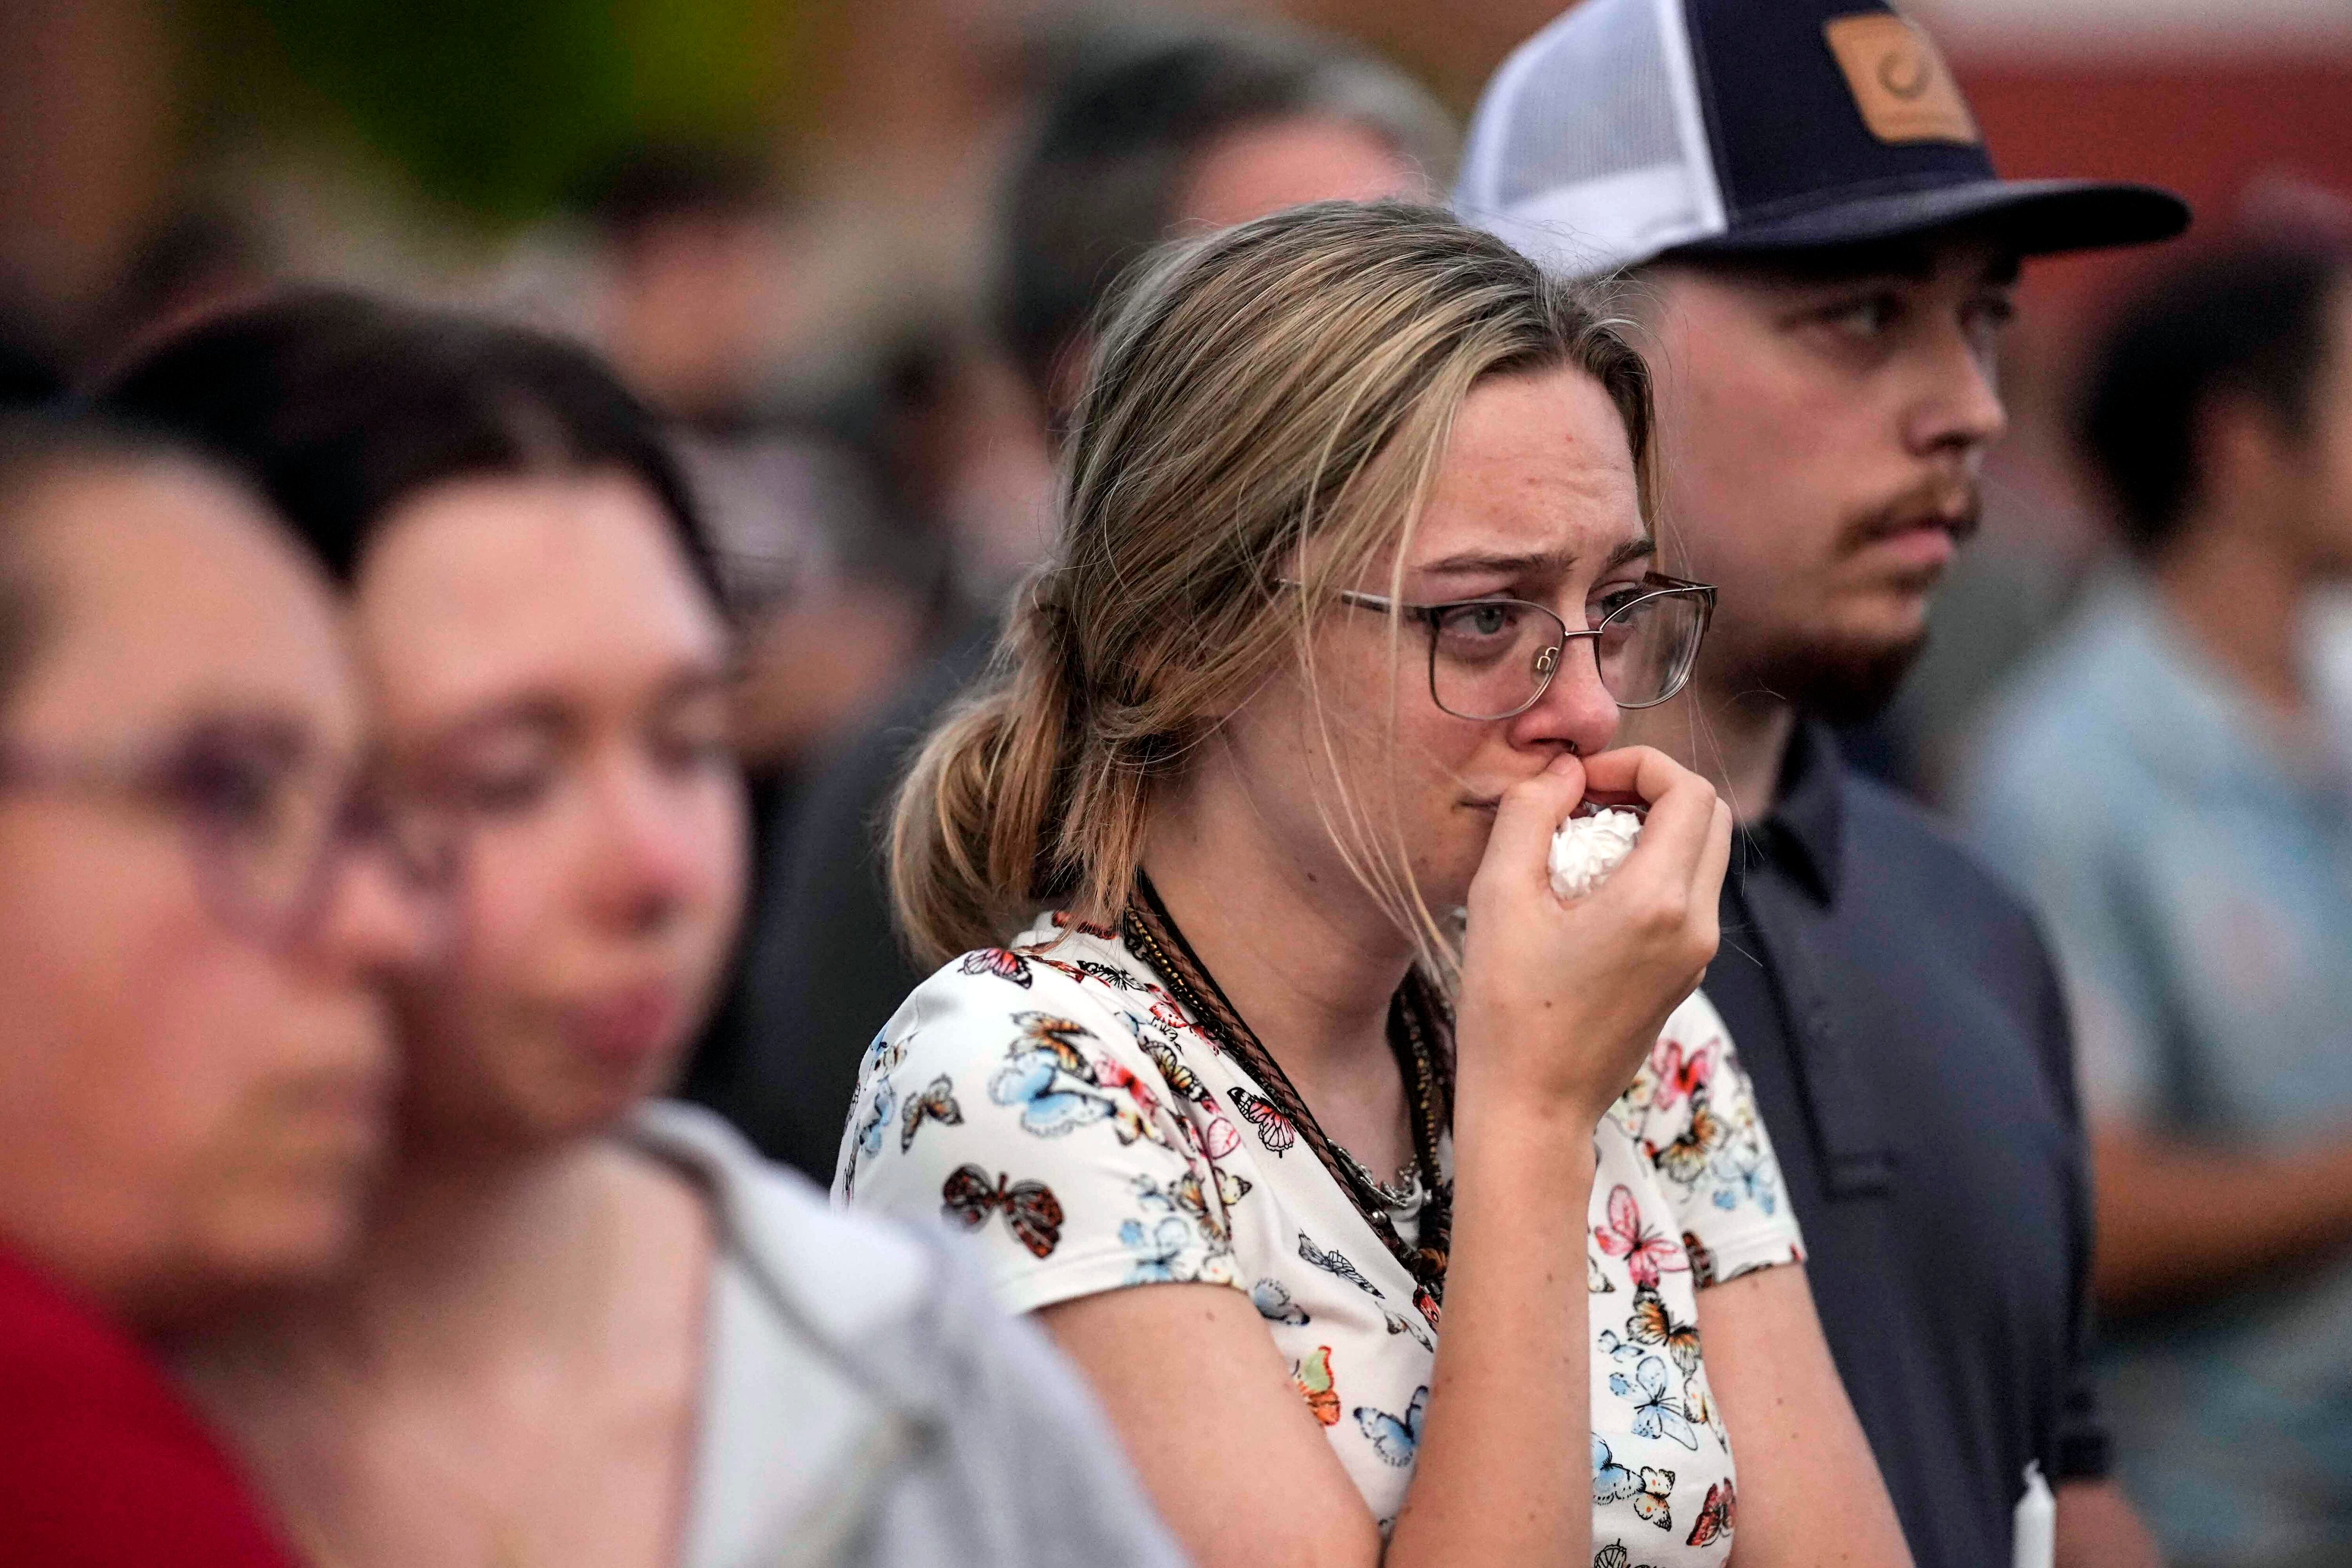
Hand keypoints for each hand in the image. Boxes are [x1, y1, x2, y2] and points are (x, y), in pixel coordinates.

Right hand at [1454, 746, 1731, 1123]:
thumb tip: (1561, 770)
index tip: (1581, 781)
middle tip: (1586, 803)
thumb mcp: (1499, 897)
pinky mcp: (1685, 975)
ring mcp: (1696, 955)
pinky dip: (1652, 871)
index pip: (1688, 791)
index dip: (1637, 765)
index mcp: (1657, 901)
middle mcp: (1694, 926)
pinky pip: (1687, 897)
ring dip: (1652, 830)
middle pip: (1710, 818)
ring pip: (1702, 857)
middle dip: (1652, 791)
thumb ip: (1530, 814)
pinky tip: (1589, 892)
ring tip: (1580, 846)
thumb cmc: (1508, 1009)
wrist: (1533, 1107)